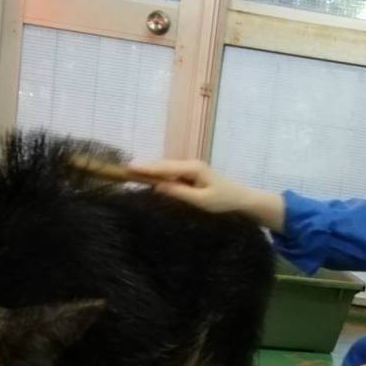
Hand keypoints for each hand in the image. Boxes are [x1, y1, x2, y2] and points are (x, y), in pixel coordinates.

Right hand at [126, 160, 285, 231]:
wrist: (241, 199)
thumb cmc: (223, 201)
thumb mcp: (201, 201)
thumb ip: (179, 193)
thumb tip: (158, 186)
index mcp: (193, 168)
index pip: (164, 168)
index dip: (146, 168)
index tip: (129, 168)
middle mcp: (190, 164)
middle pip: (163, 166)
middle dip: (145, 168)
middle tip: (124, 171)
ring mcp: (191, 169)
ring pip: (167, 170)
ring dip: (151, 172)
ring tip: (132, 174)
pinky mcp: (192, 175)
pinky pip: (172, 174)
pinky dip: (160, 176)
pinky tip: (150, 180)